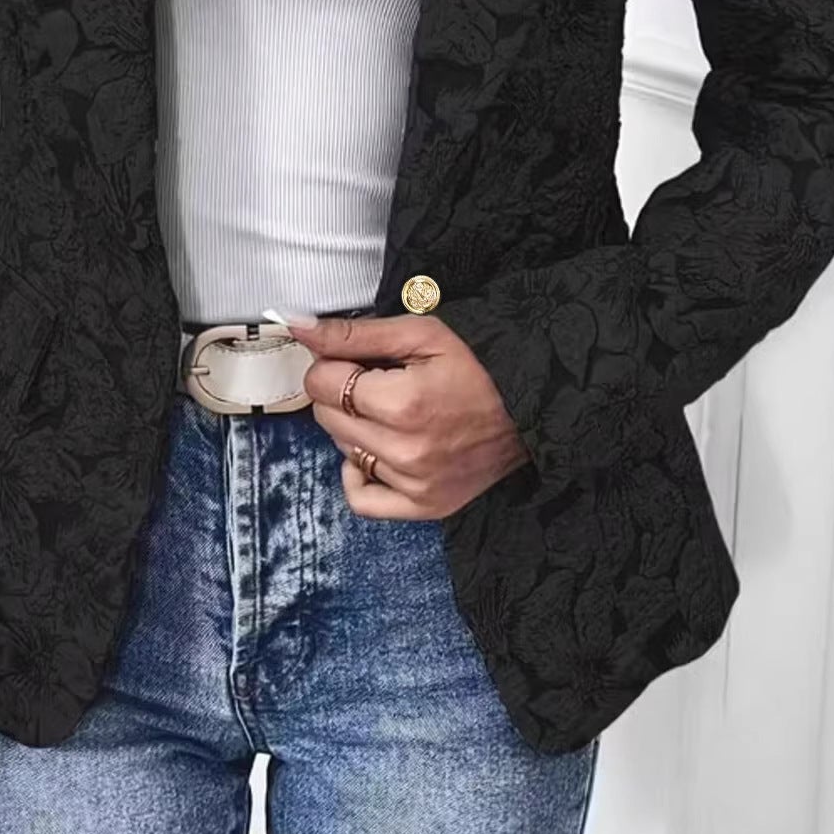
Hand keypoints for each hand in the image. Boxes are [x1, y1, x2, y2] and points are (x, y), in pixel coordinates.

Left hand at [281, 312, 531, 518]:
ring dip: (354, 426)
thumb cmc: (479, 364)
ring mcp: (415, 484)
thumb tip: (298, 328)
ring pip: (343, 450)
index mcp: (404, 403)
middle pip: (327, 417)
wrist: (534, 407)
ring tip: (389, 409)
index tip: (357, 357)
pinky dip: (357, 475)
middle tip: (376, 380)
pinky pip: (362, 501)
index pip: (322, 383)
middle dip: (340, 392)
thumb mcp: (421, 334)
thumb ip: (354, 334)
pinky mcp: (425, 505)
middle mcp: (406, 451)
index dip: (333, 362)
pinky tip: (375, 450)